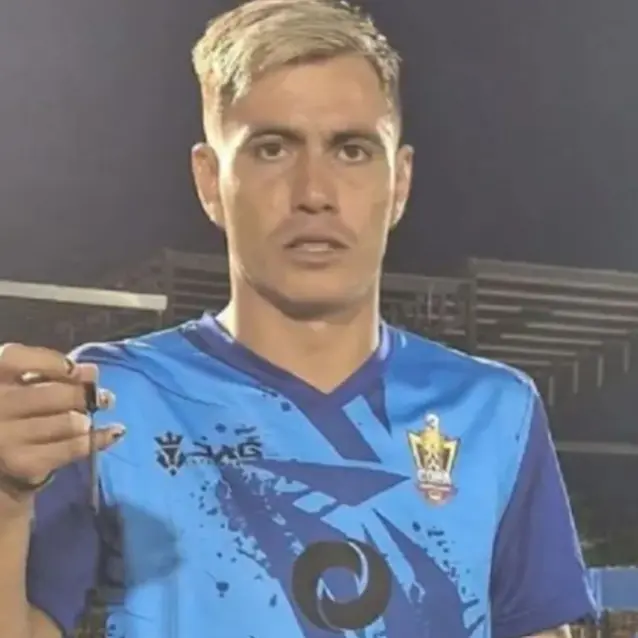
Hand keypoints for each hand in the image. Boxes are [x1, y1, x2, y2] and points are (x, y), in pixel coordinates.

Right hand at [0, 343, 123, 500]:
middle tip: (104, 397)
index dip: (49, 361)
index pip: (13, 358)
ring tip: (96, 413)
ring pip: (66, 422)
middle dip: (84, 394)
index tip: (73, 368)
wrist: (1, 461)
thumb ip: (50, 372)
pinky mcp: (24, 464)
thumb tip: (92, 371)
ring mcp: (6, 438)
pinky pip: (72, 448)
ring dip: (89, 417)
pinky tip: (114, 432)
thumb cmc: (16, 411)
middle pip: (51, 394)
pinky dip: (99, 438)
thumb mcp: (23, 385)